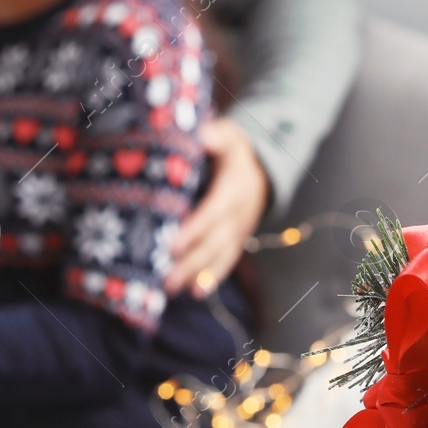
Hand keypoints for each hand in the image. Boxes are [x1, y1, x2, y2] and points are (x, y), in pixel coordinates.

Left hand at [166, 118, 268, 297]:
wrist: (261, 164)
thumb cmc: (232, 148)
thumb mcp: (228, 134)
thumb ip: (217, 135)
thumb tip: (204, 136)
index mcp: (235, 186)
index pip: (214, 211)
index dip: (196, 229)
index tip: (173, 245)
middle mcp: (240, 212)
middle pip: (216, 240)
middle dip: (192, 261)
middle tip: (166, 278)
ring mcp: (240, 228)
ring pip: (221, 254)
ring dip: (198, 274)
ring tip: (173, 289)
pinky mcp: (237, 238)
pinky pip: (227, 259)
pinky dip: (212, 277)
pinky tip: (195, 293)